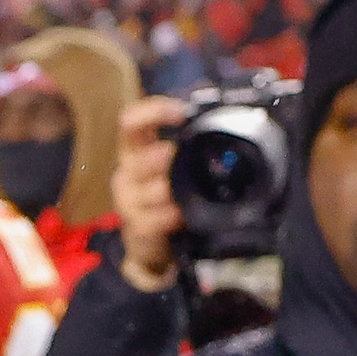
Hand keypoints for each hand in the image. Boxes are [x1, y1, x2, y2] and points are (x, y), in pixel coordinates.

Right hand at [108, 93, 187, 291]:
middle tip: (170, 155)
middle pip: (133, 156)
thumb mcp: (175, 167)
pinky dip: (167, 217)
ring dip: (165, 189)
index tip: (180, 112)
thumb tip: (229, 119)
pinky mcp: (135, 226)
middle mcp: (128, 171)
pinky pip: (151, 219)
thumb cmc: (166, 197)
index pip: (132, 122)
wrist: (151, 243)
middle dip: (155, 156)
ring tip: (177, 194)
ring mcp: (128, 200)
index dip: (153, 112)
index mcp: (136, 150)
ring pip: (145, 189)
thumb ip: (190, 145)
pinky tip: (178, 216)